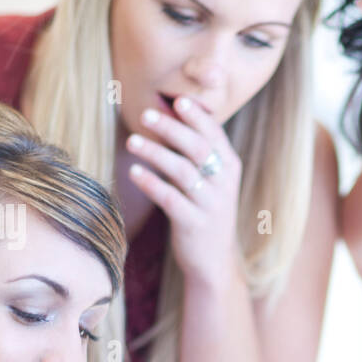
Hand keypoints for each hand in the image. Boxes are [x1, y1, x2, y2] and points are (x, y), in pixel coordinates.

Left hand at [126, 97, 242, 285]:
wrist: (214, 261)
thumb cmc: (205, 211)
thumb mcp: (212, 181)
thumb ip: (199, 153)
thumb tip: (173, 114)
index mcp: (230, 167)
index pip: (214, 135)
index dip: (196, 117)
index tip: (177, 99)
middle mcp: (224, 184)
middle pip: (198, 149)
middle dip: (172, 129)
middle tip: (146, 115)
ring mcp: (211, 205)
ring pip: (183, 172)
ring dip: (155, 153)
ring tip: (132, 140)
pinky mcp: (194, 225)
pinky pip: (170, 199)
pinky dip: (151, 183)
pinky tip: (134, 172)